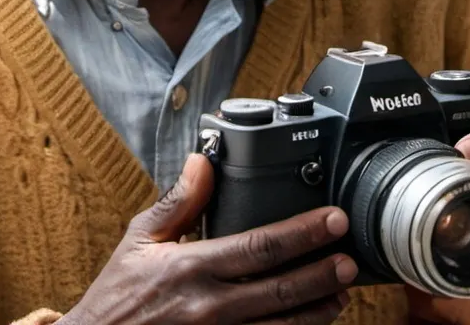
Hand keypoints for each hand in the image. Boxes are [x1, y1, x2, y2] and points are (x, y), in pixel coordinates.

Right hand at [62, 153, 356, 324]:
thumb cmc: (118, 297)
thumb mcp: (140, 240)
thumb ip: (178, 202)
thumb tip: (203, 161)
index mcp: (192, 267)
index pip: (259, 246)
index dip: (302, 233)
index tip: (332, 220)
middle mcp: (210, 307)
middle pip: (280, 290)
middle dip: (321, 273)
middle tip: (351, 259)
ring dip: (316, 311)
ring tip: (342, 293)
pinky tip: (309, 324)